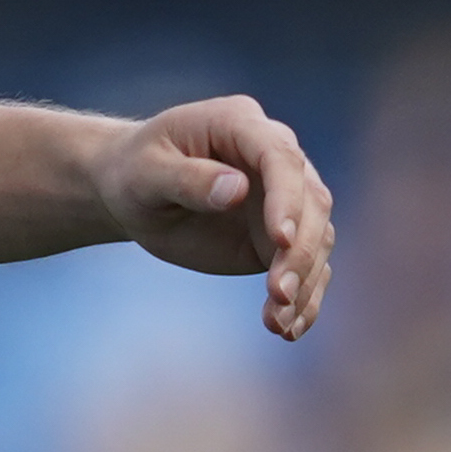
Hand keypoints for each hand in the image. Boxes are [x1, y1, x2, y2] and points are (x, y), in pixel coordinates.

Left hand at [87, 94, 335, 339]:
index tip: (282, 241)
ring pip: (318, 236)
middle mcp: (272, 155)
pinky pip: (307, 267)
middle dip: (301, 250)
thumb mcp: (146, 173)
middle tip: (277, 294)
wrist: (132, 193)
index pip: (280, 157)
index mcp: (240, 123)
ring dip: (304, 281)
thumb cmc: (134, 172)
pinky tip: (287, 328)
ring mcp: (282, 196)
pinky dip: (304, 299)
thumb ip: (186, 179)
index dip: (287, 198)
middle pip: (311, 200)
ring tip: (278, 322)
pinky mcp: (280, 235)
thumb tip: (236, 190)